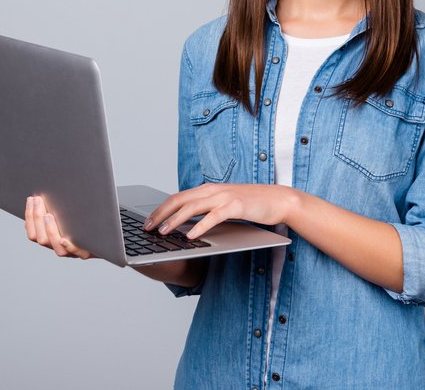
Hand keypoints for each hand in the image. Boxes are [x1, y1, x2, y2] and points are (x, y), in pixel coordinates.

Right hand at [24, 195, 94, 259]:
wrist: (108, 239)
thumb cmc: (88, 222)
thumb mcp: (70, 214)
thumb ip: (58, 209)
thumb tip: (45, 193)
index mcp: (52, 239)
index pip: (33, 232)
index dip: (29, 217)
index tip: (31, 199)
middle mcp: (60, 247)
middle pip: (41, 238)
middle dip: (37, 219)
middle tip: (38, 201)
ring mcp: (73, 251)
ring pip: (55, 246)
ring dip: (49, 230)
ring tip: (48, 215)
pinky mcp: (88, 252)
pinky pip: (76, 252)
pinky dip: (68, 246)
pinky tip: (63, 239)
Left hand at [143, 183, 298, 239]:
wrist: (278, 199)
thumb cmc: (251, 205)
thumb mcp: (223, 205)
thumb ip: (206, 210)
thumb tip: (186, 223)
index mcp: (207, 189)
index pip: (178, 197)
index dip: (160, 209)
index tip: (147, 222)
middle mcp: (212, 190)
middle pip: (179, 200)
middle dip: (160, 214)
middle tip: (147, 228)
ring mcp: (224, 196)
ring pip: (192, 207)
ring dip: (175, 220)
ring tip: (163, 232)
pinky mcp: (235, 206)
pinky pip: (213, 217)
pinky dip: (200, 226)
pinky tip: (190, 236)